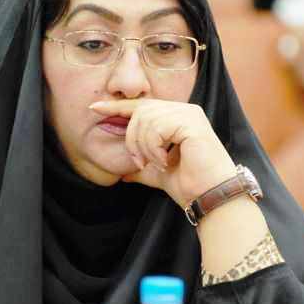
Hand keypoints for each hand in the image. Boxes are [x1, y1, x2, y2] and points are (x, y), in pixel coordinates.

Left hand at [89, 99, 235, 206]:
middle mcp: (183, 110)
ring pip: (146, 120)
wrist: (209, 196)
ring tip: (157, 163)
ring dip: (144, 147)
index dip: (116, 107)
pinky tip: (166, 160)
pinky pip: (157, 128)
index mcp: (176, 116)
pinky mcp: (191, 122)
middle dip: (132, 140)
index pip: (140, 106)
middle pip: (139, 112)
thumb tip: (122, 174)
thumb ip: (141, 168)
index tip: (94, 108)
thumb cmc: (190, 185)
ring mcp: (189, 113)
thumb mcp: (157, 173)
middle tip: (141, 162)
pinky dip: (154, 148)